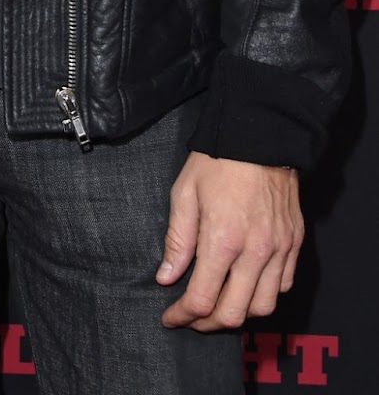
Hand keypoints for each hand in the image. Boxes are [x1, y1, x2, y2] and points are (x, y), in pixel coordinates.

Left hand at [158, 151, 302, 329]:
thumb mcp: (184, 194)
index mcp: (222, 239)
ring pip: (263, 307)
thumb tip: (166, 277)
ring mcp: (279, 250)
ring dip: (238, 313)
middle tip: (191, 317)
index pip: (202, 298)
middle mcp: (255, 252)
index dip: (183, 316)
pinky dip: (263, 295)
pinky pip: (283, 286)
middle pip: (234, 313)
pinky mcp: (294, 244)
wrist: (258, 136)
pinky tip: (246, 285)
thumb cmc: (216, 162)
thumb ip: (177, 240)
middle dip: (208, 323)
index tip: (170, 317)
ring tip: (218, 304)